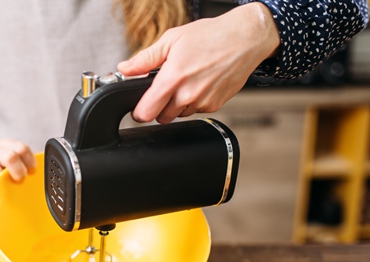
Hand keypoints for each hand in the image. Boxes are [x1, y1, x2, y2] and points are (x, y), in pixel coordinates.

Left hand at [117, 2, 279, 123]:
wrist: (245, 39)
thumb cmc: (210, 36)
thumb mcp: (171, 40)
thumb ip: (145, 59)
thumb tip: (125, 69)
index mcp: (173, 78)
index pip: (146, 112)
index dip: (139, 111)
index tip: (139, 107)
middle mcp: (188, 94)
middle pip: (161, 117)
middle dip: (158, 107)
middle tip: (164, 89)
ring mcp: (202, 102)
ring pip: (178, 115)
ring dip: (176, 105)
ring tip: (185, 81)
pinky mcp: (215, 105)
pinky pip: (195, 111)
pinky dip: (193, 102)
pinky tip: (199, 84)